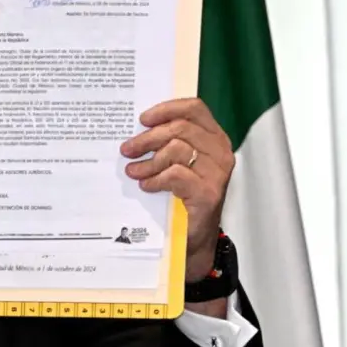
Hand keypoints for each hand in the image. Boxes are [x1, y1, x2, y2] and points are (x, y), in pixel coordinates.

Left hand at [120, 98, 233, 282]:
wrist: (194, 237)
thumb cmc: (183, 196)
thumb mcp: (175, 163)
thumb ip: (166, 143)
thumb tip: (136, 129)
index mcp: (214, 138)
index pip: (195, 109)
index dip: (167, 109)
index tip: (142, 119)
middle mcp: (220, 152)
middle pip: (180, 128)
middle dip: (147, 138)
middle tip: (127, 149)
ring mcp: (217, 173)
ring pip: (176, 150)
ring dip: (148, 161)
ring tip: (134, 171)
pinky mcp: (208, 193)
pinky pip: (175, 175)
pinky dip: (155, 179)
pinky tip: (146, 186)